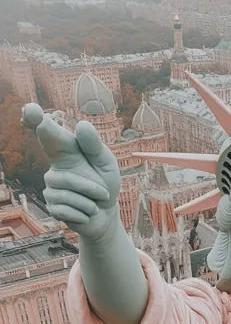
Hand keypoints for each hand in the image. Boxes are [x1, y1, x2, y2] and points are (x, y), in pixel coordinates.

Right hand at [22, 103, 120, 241]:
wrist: (106, 213)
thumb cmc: (106, 183)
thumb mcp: (106, 163)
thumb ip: (95, 146)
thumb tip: (82, 125)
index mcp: (65, 151)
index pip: (48, 133)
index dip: (37, 121)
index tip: (31, 110)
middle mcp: (54, 167)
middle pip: (65, 178)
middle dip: (90, 188)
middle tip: (105, 193)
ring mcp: (50, 188)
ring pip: (67, 195)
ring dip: (90, 201)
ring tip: (95, 202)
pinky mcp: (52, 207)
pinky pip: (65, 210)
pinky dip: (84, 214)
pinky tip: (87, 212)